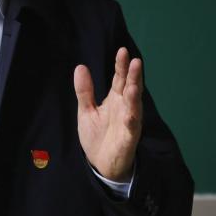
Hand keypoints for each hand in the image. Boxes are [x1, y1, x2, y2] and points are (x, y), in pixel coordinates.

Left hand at [74, 47, 141, 182]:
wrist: (101, 164)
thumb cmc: (97, 136)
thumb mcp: (86, 111)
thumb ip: (85, 91)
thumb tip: (80, 66)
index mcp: (115, 99)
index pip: (119, 79)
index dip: (121, 66)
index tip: (122, 51)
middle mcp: (125, 107)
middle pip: (130, 87)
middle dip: (132, 75)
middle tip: (134, 60)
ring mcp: (129, 121)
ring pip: (134, 106)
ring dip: (135, 95)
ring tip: (134, 83)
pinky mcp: (129, 137)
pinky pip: (132, 127)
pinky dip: (132, 119)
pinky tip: (132, 112)